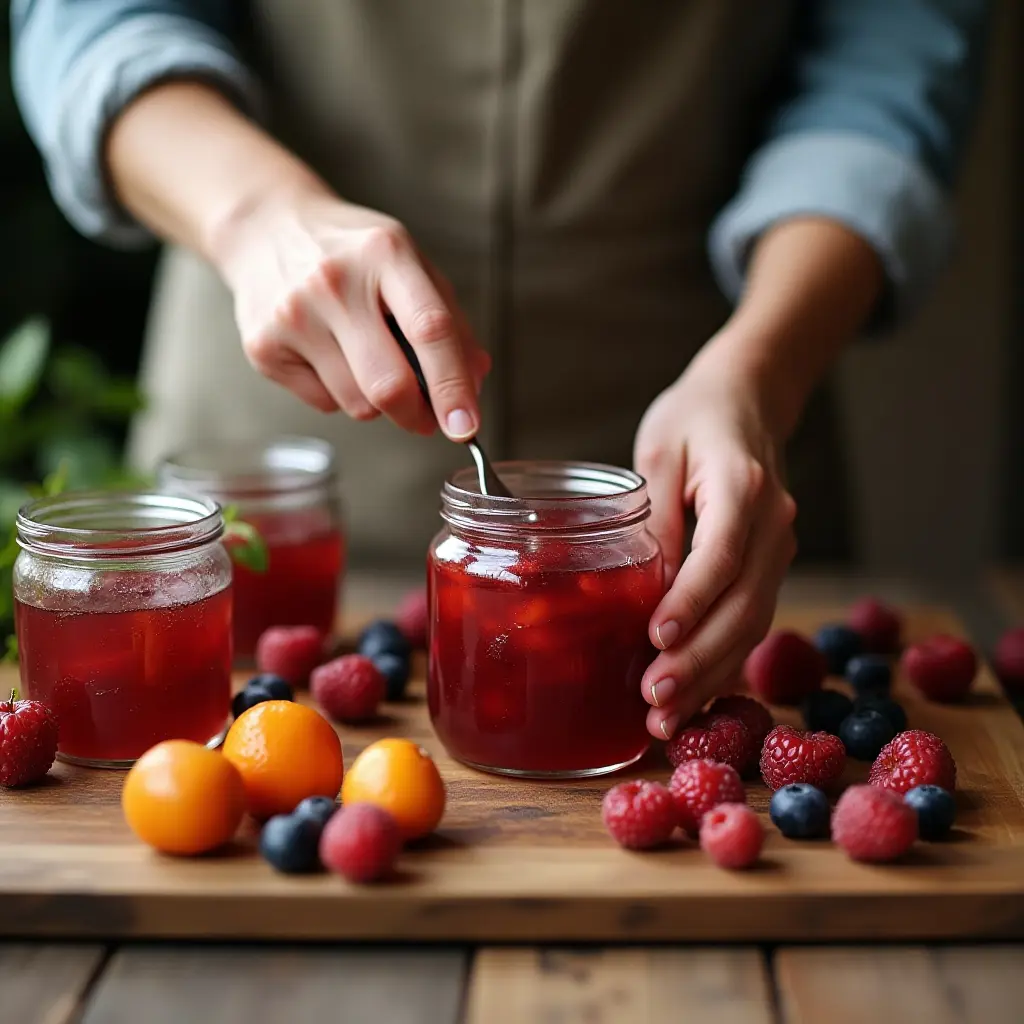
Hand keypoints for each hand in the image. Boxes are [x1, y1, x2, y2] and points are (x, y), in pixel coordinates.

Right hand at [213, 186, 489, 436]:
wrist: (266, 227)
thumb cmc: (352, 253)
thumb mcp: (408, 264)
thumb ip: (449, 321)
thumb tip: (475, 381)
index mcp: (385, 253)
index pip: (430, 330)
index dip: (453, 386)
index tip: (467, 426)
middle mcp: (334, 282)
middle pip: (389, 384)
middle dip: (418, 415)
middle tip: (428, 419)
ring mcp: (294, 315)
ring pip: (358, 404)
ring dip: (377, 402)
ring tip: (367, 361)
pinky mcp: (263, 347)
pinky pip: (323, 403)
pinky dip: (339, 394)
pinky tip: (328, 355)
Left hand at [634, 345, 796, 739]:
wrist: (746, 400)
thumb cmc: (694, 420)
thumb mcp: (659, 451)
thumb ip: (654, 514)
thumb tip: (637, 586)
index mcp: (744, 487)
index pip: (720, 555)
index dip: (690, 601)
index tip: (655, 638)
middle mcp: (772, 525)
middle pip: (743, 605)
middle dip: (699, 660)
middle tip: (654, 701)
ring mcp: (778, 549)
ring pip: (752, 624)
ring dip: (711, 675)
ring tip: (666, 718)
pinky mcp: (768, 566)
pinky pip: (750, 621)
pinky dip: (723, 663)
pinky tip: (693, 697)